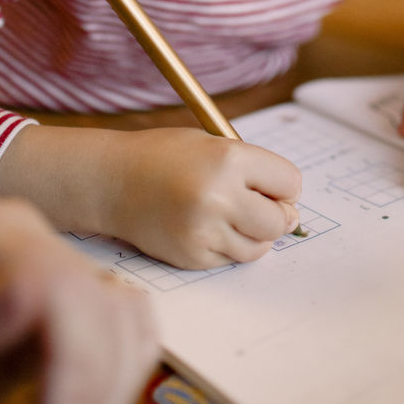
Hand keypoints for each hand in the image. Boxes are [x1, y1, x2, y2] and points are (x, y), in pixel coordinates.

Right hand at [100, 128, 301, 268]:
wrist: (112, 181)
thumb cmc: (165, 157)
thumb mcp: (212, 144)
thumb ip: (253, 171)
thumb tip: (291, 211)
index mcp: (229, 159)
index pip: (290, 182)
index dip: (283, 186)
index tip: (269, 185)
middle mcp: (220, 195)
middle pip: (279, 221)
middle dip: (275, 215)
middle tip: (256, 206)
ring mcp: (205, 230)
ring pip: (258, 246)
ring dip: (252, 234)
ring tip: (226, 214)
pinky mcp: (192, 256)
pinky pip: (229, 259)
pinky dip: (225, 246)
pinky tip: (203, 226)